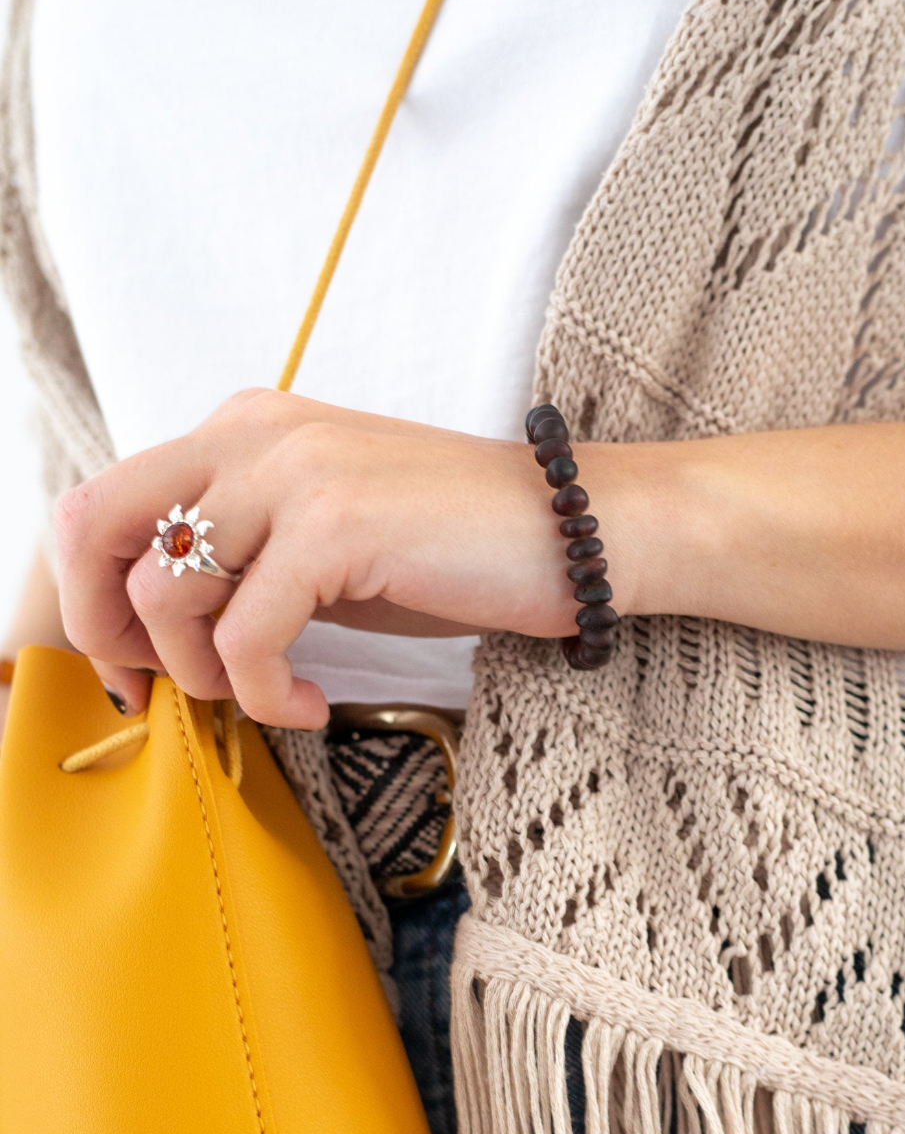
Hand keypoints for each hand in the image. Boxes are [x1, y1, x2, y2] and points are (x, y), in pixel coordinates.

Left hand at [55, 389, 619, 727]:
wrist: (580, 533)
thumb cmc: (459, 551)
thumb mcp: (326, 544)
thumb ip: (243, 559)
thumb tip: (159, 632)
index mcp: (244, 428)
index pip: (104, 504)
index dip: (95, 599)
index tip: (144, 667)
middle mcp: (254, 434)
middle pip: (96, 528)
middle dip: (109, 631)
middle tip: (168, 692)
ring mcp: (294, 472)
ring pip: (165, 594)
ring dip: (208, 676)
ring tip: (277, 698)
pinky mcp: (336, 527)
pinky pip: (244, 640)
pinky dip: (269, 696)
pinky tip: (317, 705)